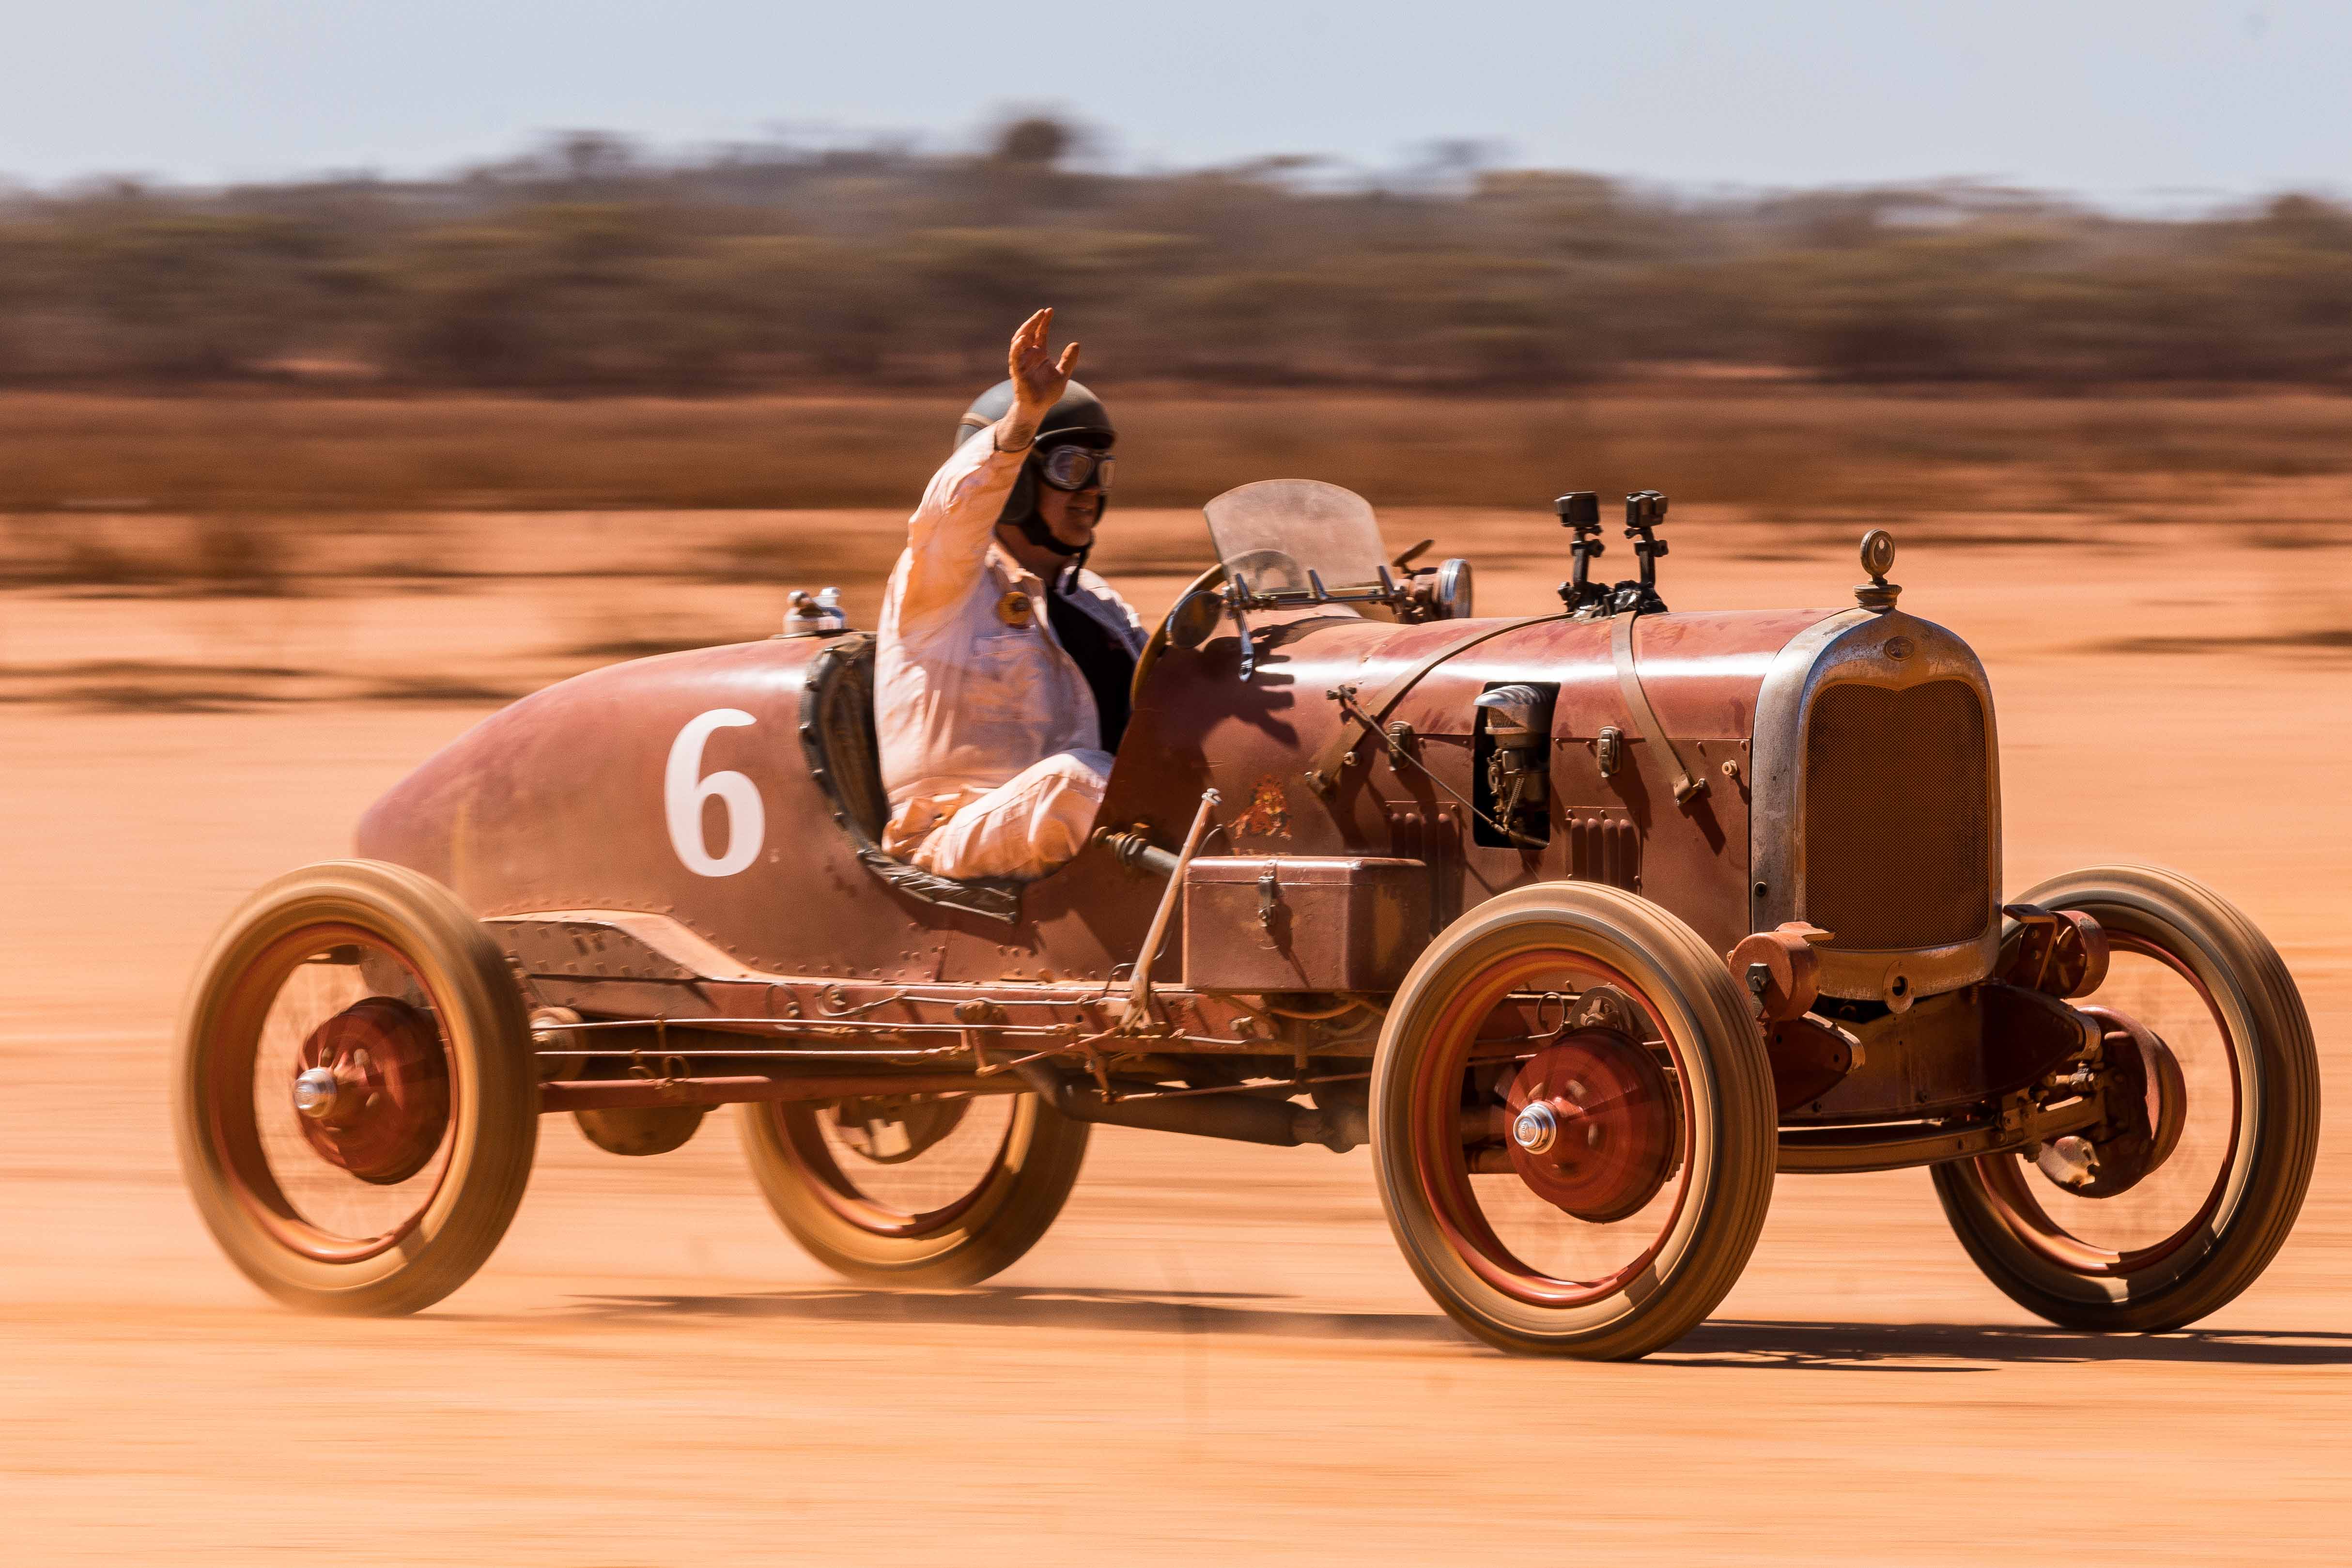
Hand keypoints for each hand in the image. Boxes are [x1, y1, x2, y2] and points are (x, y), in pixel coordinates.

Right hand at [998, 307, 1078, 451]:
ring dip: (1025, 330)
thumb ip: (1069, 360)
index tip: (1049, 311)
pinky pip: (1014, 357)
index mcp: (1039, 354)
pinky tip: (1023, 339)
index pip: (1040, 334)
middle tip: (1042, 312)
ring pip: (1019, 341)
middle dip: (1034, 322)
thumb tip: (1076, 343)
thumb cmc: (1048, 393)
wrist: (1038, 408)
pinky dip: (1017, 347)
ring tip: (1033, 320)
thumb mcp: (1062, 374)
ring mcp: (1021, 362)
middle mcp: (1029, 355)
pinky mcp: (1017, 371)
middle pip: (1029, 333)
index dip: (1044, 322)